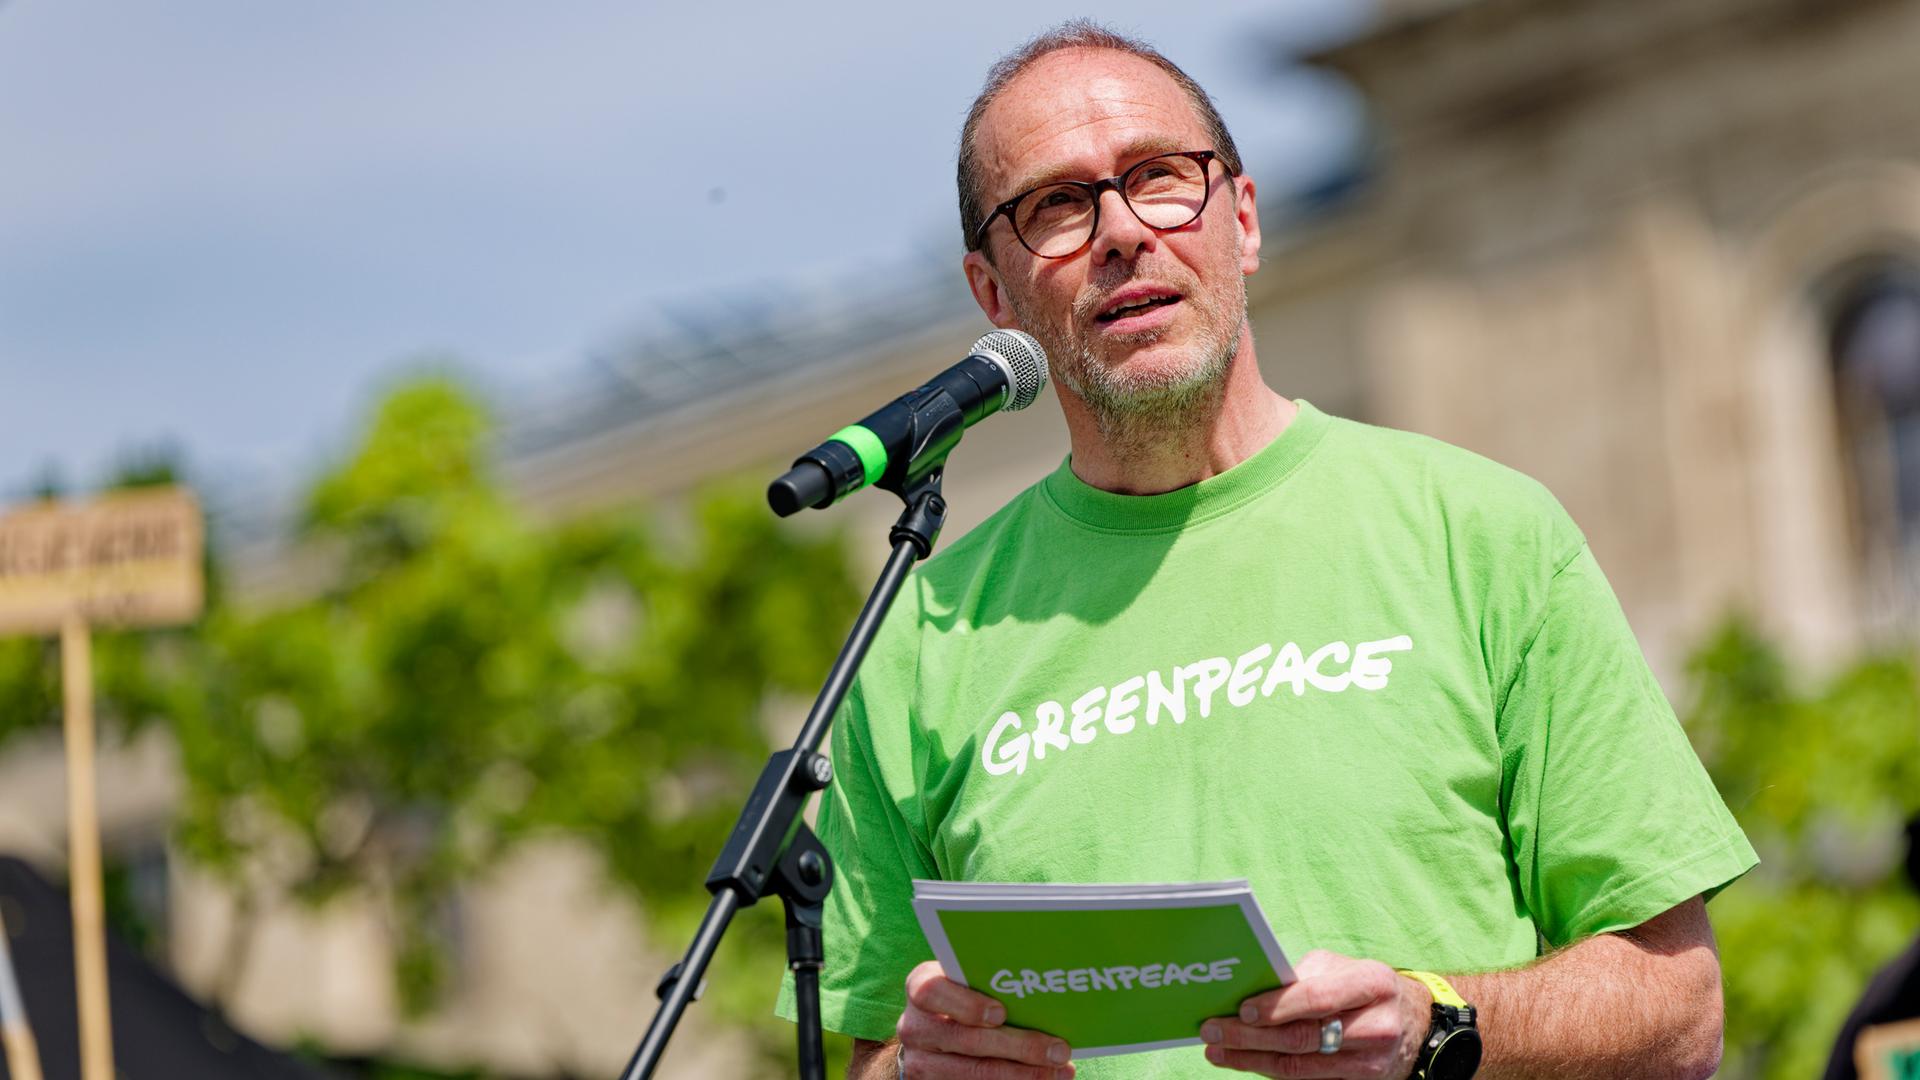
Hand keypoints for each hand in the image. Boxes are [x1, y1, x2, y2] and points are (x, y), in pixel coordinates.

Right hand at [894, 960, 1074, 1078]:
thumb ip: (990, 984)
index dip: (966, 1003)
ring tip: (1059, 1071)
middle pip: (965, 1039)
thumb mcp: (966, 983)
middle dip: (1018, 1046)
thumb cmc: (963, 997)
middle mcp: (915, 1026)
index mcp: (921, 987)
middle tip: (1059, 1051)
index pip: (932, 991)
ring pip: (973, 1072)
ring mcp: (920, 1062)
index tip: (1001, 1013)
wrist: (931, 1035)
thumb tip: (1047, 991)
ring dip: (1022, 1074)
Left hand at [1199, 949, 1430, 1077]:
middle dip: (1249, 1036)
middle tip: (1212, 1030)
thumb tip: (1254, 990)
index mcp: (1372, 983)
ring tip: (1218, 1050)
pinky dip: (1271, 1071)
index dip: (1276, 1006)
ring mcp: (1370, 1062)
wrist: (1417, 1024)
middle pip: (1302, 1038)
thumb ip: (1306, 976)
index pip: (1317, 998)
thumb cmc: (1369, 988)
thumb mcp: (1347, 968)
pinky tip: (1246, 1062)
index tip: (1241, 1009)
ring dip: (1252, 1060)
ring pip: (1300, 1067)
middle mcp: (1375, 1025)